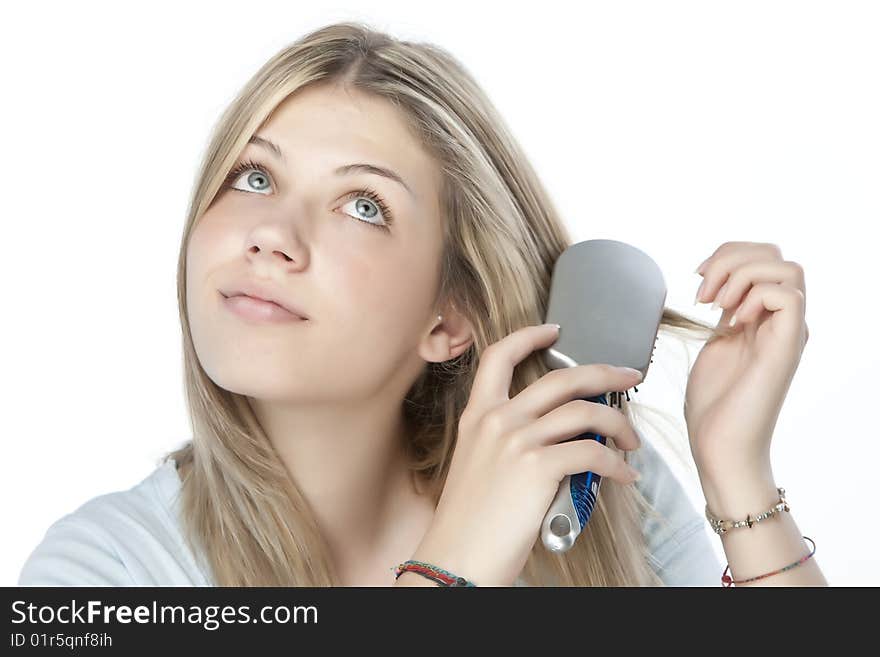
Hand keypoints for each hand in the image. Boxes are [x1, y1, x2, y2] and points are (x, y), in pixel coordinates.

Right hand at [409, 323, 643, 586]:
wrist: (455, 559)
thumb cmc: (469, 523)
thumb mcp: (478, 466)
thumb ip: (510, 441)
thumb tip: (560, 437)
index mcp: (478, 416)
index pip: (499, 356)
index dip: (529, 336)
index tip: (554, 331)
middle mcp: (496, 420)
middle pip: (561, 377)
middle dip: (604, 372)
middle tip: (627, 375)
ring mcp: (517, 441)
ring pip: (585, 411)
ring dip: (619, 423)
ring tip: (631, 441)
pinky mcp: (537, 467)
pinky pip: (593, 452)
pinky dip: (617, 463)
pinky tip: (623, 475)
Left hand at [686, 241, 809, 491]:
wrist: (719, 446)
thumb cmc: (714, 405)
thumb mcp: (714, 344)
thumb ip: (724, 313)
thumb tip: (716, 285)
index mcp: (765, 317)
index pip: (762, 258)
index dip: (727, 256)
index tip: (698, 281)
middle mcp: (783, 321)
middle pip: (775, 255)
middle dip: (731, 258)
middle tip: (704, 293)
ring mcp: (788, 333)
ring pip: (788, 268)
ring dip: (741, 275)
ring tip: (716, 305)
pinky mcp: (786, 348)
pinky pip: (788, 297)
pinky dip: (755, 296)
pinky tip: (733, 322)